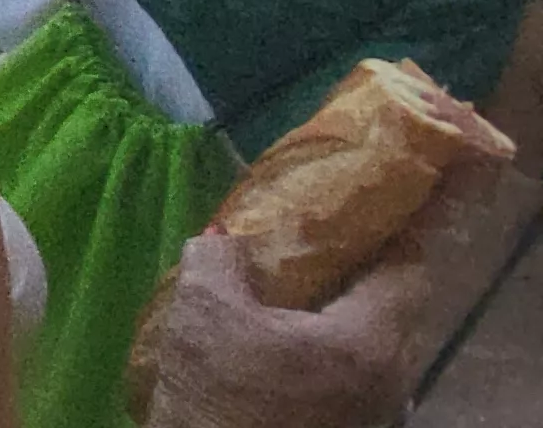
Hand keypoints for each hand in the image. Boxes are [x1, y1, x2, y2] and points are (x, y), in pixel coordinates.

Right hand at [134, 229, 436, 427]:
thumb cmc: (219, 397)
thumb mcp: (203, 312)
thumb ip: (218, 259)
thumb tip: (223, 240)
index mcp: (369, 340)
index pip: (406, 265)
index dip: (384, 227)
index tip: (352, 202)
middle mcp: (391, 378)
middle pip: (391, 305)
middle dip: (355, 269)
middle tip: (310, 240)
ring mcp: (375, 412)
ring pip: (371, 342)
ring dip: (336, 312)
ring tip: (286, 289)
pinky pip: (353, 373)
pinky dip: (325, 347)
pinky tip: (278, 341)